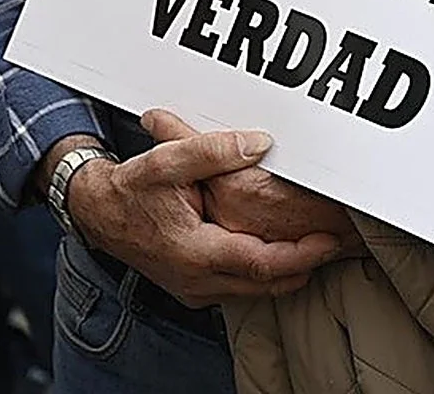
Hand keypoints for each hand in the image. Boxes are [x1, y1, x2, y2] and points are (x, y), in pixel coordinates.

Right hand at [65, 113, 340, 307]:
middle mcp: (198, 279)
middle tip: (337, 243)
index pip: (263, 264)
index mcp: (195, 253)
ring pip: (255, 290)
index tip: (330, 241)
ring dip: (288, 271)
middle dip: (306, 265)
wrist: (97, 213)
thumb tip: (260, 143)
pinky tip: (281, 253)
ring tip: (318, 247)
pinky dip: (265, 273)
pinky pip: (240, 287)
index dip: (301, 254)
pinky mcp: (194, 287)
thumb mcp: (168, 160)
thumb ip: (214, 150)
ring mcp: (195, 288)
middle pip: (267, 284)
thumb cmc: (130, 189)